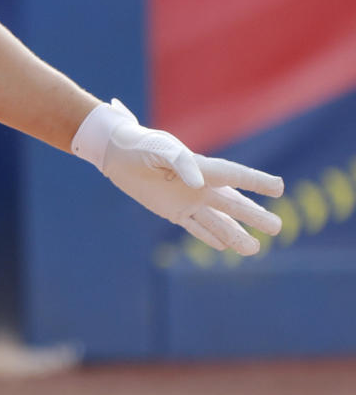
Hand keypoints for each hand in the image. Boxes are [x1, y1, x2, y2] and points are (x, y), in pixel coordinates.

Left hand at [72, 99, 282, 254]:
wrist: (116, 153)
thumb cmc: (139, 144)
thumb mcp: (158, 148)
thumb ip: (180, 162)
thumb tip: (198, 184)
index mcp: (199, 166)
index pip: (233, 175)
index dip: (256, 181)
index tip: (279, 187)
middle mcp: (199, 185)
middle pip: (232, 204)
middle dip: (255, 215)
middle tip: (279, 227)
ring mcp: (187, 200)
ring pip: (218, 221)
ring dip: (236, 235)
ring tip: (255, 249)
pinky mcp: (173, 211)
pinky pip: (196, 228)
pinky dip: (210, 237)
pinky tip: (225, 248)